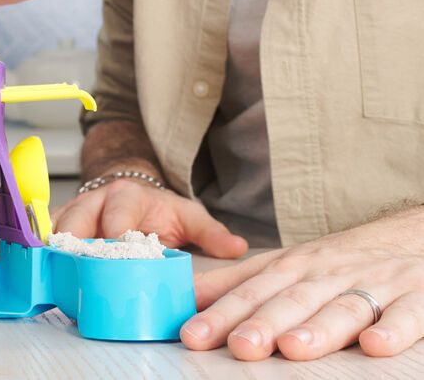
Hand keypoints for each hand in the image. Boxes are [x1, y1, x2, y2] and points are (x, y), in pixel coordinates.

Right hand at [51, 179, 247, 258]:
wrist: (129, 188)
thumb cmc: (157, 208)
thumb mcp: (187, 214)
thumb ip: (210, 232)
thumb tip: (237, 247)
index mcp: (127, 196)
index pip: (117, 218)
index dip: (115, 240)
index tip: (118, 259)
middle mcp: (96, 200)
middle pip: (77, 221)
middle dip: (77, 246)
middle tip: (80, 271)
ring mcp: (75, 209)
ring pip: (55, 227)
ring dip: (55, 251)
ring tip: (57, 274)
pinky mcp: (60, 220)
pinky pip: (44, 233)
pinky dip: (42, 250)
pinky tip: (44, 269)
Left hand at [181, 208, 423, 359]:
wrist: (404, 239)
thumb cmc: (334, 263)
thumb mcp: (283, 265)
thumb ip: (235, 283)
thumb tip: (186, 296)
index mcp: (293, 268)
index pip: (251, 292)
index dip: (221, 313)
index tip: (192, 335)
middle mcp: (327, 274)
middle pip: (293, 300)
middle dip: (264, 323)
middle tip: (240, 346)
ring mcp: (372, 284)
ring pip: (344, 307)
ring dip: (319, 328)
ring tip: (293, 347)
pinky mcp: (415, 297)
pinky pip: (407, 315)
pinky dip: (392, 329)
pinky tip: (374, 346)